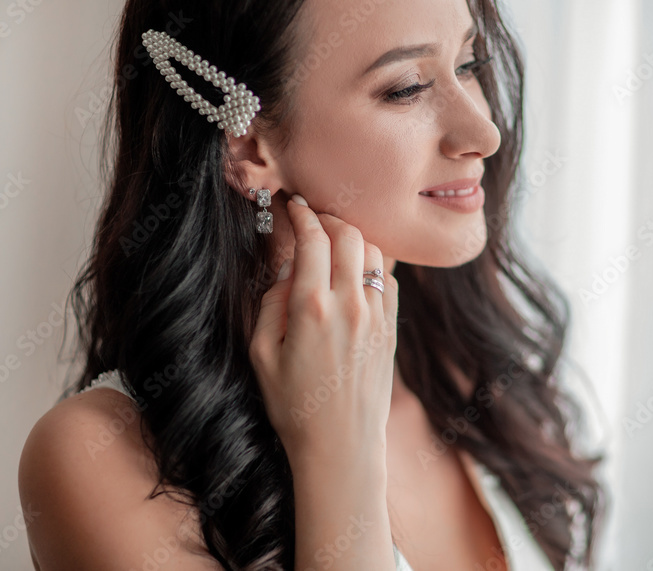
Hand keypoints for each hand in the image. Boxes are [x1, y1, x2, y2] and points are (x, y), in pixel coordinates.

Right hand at [248, 195, 398, 466]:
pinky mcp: (391, 330)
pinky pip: (388, 280)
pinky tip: (356, 272)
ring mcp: (376, 317)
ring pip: (374, 253)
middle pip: (349, 235)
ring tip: (335, 243)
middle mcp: (350, 306)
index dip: (302, 214)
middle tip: (314, 220)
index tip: (293, 206)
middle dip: (330, 219)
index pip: (313, 239)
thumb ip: (270, 304)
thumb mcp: (261, 355)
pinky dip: (373, 265)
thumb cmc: (292, 406)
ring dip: (354, 239)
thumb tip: (285, 270)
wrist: (340, 447)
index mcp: (311, 308)